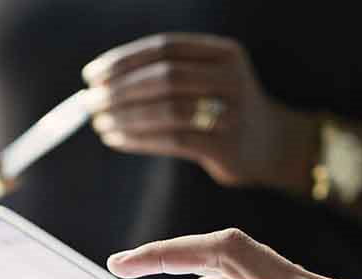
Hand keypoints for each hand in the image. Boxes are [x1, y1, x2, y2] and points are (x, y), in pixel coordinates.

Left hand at [82, 33, 316, 190]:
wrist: (272, 146)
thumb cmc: (223, 110)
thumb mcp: (208, 79)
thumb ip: (169, 73)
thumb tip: (102, 83)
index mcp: (224, 53)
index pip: (165, 48)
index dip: (124, 60)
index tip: (92, 75)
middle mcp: (232, 78)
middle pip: (165, 77)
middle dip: (120, 90)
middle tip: (89, 102)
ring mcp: (232, 112)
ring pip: (167, 109)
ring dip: (126, 117)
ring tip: (100, 123)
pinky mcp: (226, 146)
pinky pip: (172, 140)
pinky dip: (139, 139)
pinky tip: (117, 139)